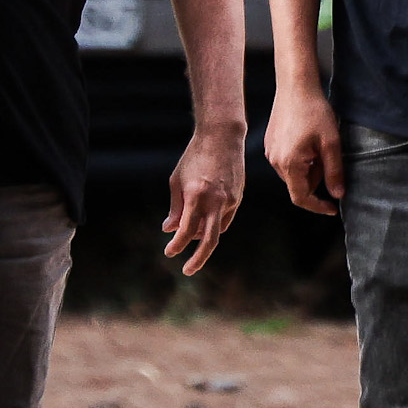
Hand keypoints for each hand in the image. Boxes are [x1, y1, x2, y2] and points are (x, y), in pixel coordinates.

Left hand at [161, 121, 244, 274]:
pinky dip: (213, 225)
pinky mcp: (238, 198)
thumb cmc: (194, 157)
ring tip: (190, 235)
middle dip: (198, 259)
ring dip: (202, 238)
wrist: (222, 137)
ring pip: (218, 231)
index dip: (177, 245)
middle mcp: (216, 201)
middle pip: (209, 240)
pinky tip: (204, 222)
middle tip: (187, 271)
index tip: (169, 252)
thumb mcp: (177, 180)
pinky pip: (225, 219)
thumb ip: (175, 207)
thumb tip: (169, 230)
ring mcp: (230, 201)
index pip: (186, 230)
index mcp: (196, 196)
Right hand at [265, 78, 344, 217]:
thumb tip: (337, 194)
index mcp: (289, 163)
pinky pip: (286, 161)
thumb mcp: (331, 143)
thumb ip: (334, 172)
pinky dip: (300, 159)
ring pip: (293, 173)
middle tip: (330, 159)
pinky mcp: (270, 143)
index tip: (333, 208)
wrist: (295, 86)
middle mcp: (275, 161)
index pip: (301, 198)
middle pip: (298, 185)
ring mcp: (270, 152)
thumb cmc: (314, 112)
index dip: (318, 206)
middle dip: (316, 180)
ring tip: (319, 147)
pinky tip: (308, 140)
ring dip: (308, 169)